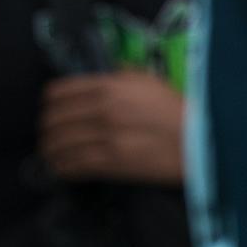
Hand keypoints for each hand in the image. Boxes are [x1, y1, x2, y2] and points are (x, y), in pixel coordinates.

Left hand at [38, 71, 184, 185]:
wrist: (200, 142)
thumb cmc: (176, 109)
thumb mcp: (146, 80)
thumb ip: (118, 77)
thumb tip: (99, 77)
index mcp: (108, 86)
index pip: (59, 92)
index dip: (48, 103)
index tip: (47, 110)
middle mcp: (102, 109)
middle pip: (55, 118)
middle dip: (46, 128)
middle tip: (46, 134)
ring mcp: (107, 137)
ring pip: (61, 143)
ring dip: (49, 150)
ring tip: (48, 153)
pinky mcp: (114, 163)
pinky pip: (76, 165)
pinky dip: (62, 167)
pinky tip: (59, 169)